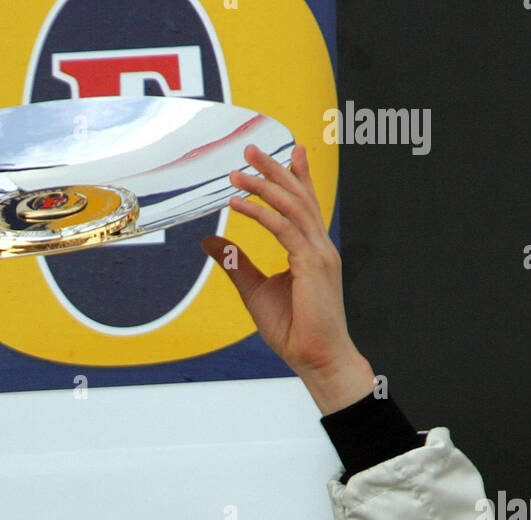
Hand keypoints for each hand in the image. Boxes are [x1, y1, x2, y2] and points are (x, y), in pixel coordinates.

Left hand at [201, 144, 374, 412]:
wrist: (317, 359)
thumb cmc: (294, 330)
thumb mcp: (255, 290)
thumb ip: (236, 262)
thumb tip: (210, 241)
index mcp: (312, 251)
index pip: (305, 205)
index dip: (297, 176)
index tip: (287, 150)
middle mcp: (320, 246)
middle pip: (298, 197)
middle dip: (274, 170)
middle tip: (250, 149)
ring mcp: (319, 253)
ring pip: (292, 207)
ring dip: (264, 186)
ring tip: (238, 172)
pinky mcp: (312, 264)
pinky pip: (283, 229)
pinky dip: (260, 214)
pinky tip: (237, 204)